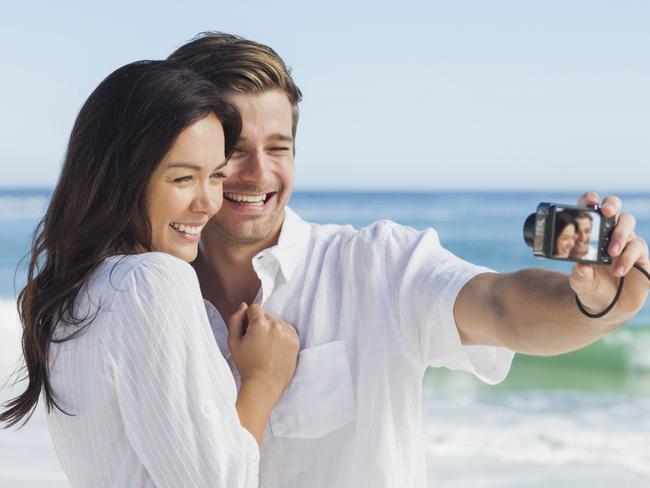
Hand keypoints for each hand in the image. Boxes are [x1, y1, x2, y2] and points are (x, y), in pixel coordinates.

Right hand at [227, 303, 299, 398]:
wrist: (264, 384)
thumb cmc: (246, 365)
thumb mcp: (233, 342)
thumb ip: (235, 320)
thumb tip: (243, 305)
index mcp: (259, 325)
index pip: (254, 308)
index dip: (248, 318)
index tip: (248, 331)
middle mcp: (275, 325)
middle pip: (266, 314)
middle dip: (260, 323)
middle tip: (256, 341)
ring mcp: (287, 333)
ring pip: (277, 321)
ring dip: (271, 328)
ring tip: (266, 346)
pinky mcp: (296, 341)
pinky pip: (287, 329)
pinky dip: (282, 334)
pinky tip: (275, 347)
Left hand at [570, 192, 649, 319]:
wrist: (607, 307)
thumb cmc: (591, 287)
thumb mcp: (580, 283)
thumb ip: (579, 276)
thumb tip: (581, 266)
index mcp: (592, 234)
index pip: (592, 210)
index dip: (590, 200)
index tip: (589, 202)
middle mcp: (611, 234)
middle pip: (616, 210)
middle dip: (612, 206)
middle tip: (606, 213)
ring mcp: (628, 244)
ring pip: (629, 226)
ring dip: (619, 236)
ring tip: (611, 253)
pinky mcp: (642, 257)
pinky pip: (639, 249)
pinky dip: (628, 257)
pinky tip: (619, 269)